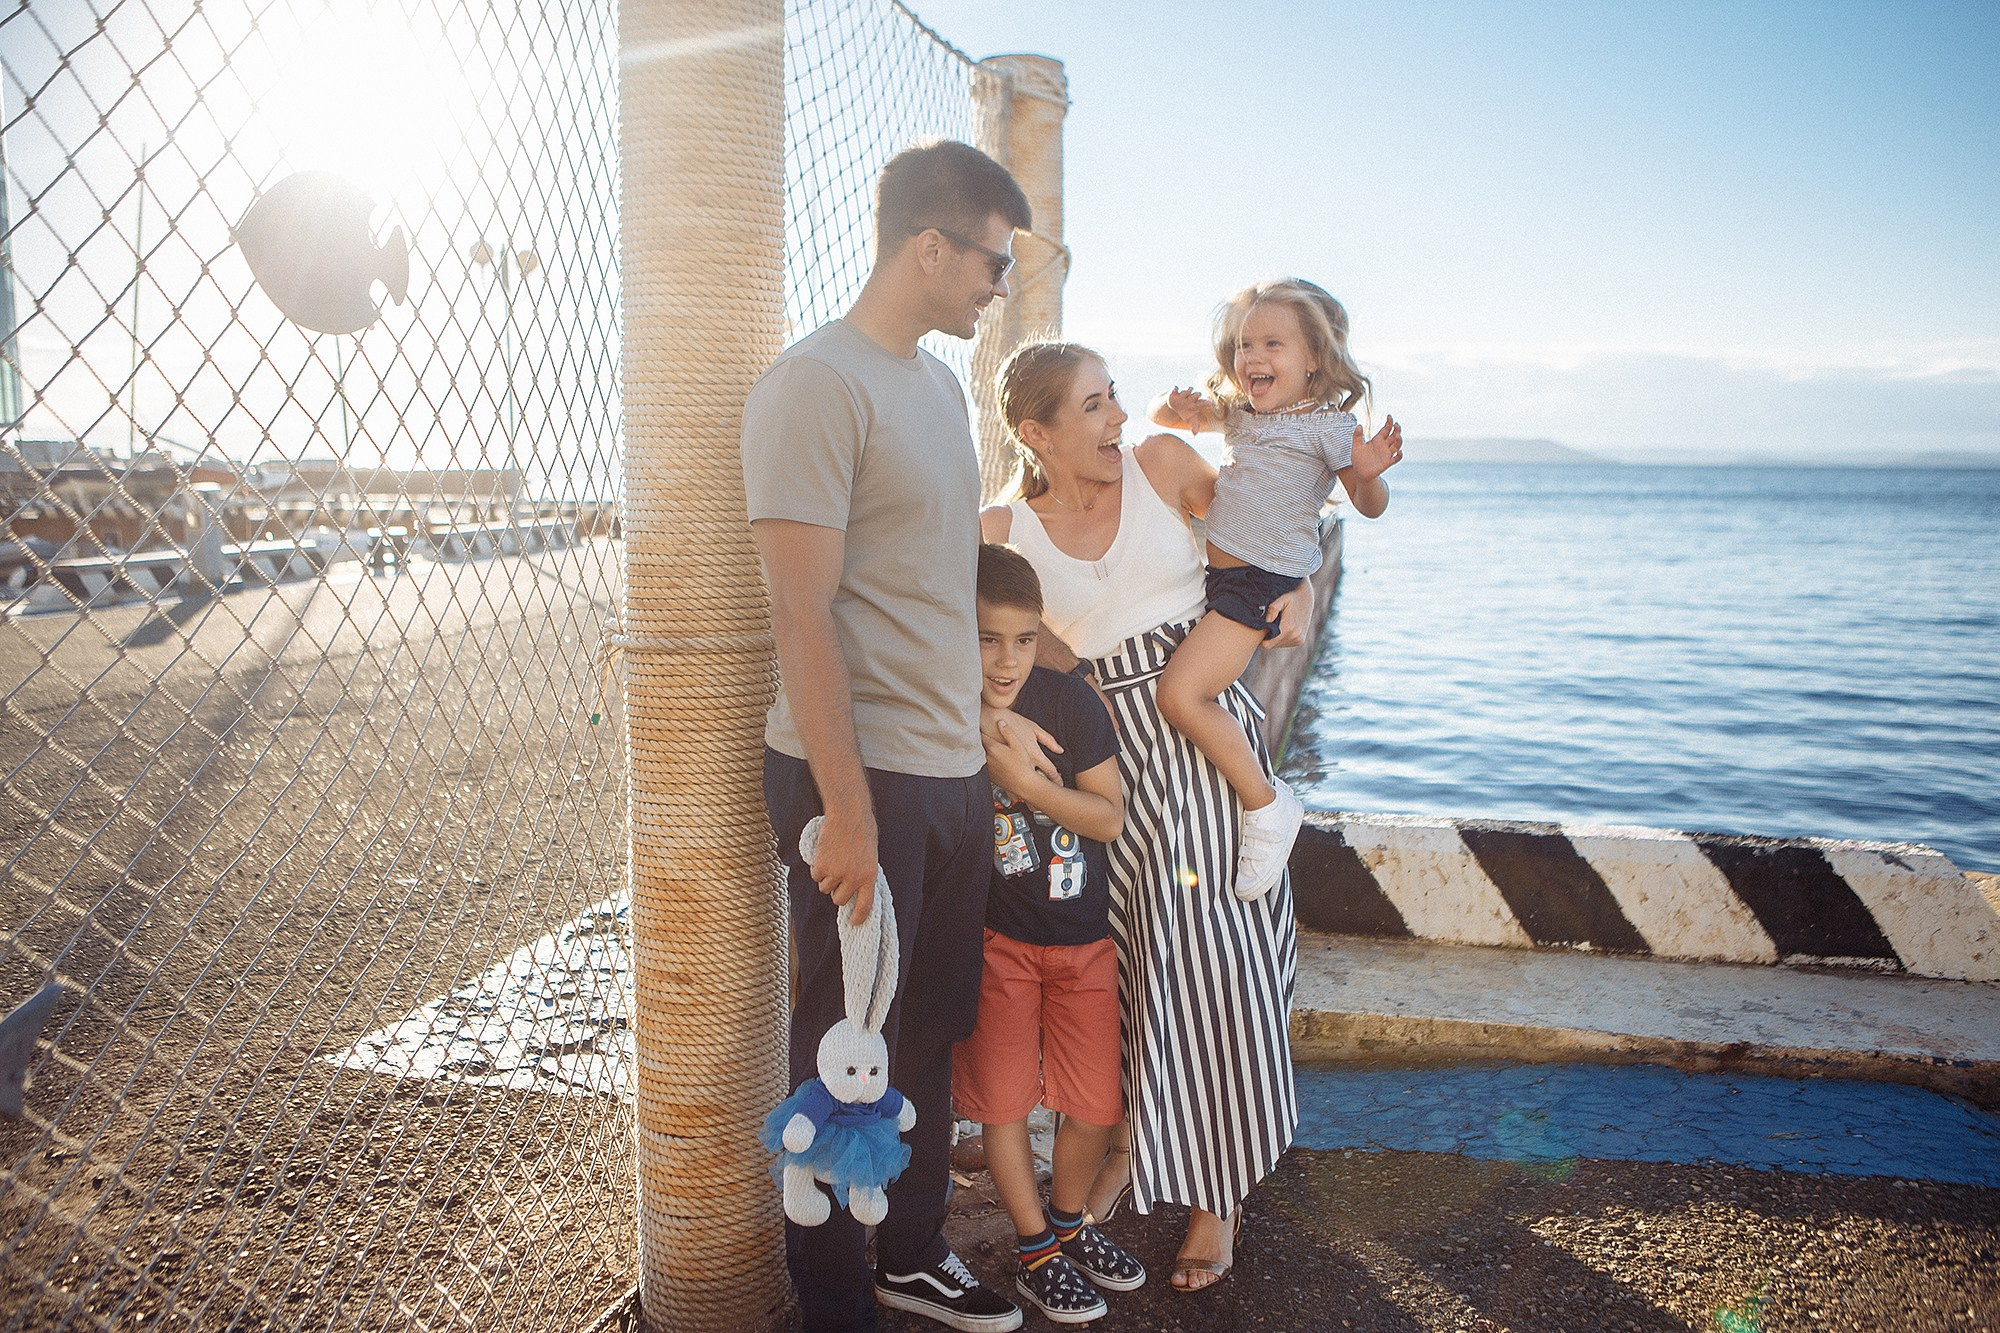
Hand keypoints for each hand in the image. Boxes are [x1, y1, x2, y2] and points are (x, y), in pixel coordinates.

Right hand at [808, 805, 878, 924]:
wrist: (848, 813)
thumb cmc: (862, 830)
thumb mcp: (870, 855)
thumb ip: (863, 873)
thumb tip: (853, 889)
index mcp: (869, 876)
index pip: (864, 905)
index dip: (858, 917)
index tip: (854, 923)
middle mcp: (853, 878)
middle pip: (839, 899)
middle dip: (837, 892)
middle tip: (838, 879)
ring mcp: (836, 873)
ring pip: (825, 888)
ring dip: (826, 879)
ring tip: (832, 860)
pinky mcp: (821, 865)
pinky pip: (815, 875)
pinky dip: (817, 868)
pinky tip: (824, 855)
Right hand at [981, 704, 1062, 781]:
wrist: (990, 720)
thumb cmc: (1012, 721)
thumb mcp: (1034, 728)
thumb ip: (1048, 740)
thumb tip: (1060, 750)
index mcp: (1034, 754)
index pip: (1050, 771)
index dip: (1057, 779)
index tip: (1059, 783)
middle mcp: (1024, 762)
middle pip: (1038, 780)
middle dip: (1043, 786)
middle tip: (1048, 789)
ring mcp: (1012, 767)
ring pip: (1023, 783)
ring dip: (1029, 788)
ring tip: (1033, 791)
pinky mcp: (1001, 767)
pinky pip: (1010, 780)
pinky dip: (1015, 785)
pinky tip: (1017, 785)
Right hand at [1167, 387, 1214, 432]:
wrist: (1175, 405)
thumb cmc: (1186, 412)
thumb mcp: (1190, 420)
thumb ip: (1194, 426)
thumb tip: (1195, 434)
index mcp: (1196, 404)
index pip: (1203, 402)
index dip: (1206, 403)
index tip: (1209, 403)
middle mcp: (1191, 397)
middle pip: (1197, 394)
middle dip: (1195, 396)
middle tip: (1190, 401)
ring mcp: (1184, 394)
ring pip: (1188, 390)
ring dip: (1185, 393)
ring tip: (1181, 398)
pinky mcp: (1174, 391)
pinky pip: (1175, 388)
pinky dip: (1174, 389)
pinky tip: (1175, 390)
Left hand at [1266, 586, 1307, 648]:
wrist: (1306, 597)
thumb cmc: (1290, 597)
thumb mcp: (1280, 600)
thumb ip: (1272, 611)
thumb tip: (1265, 623)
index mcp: (1288, 628)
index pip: (1267, 644)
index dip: (1261, 639)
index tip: (1260, 630)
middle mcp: (1295, 636)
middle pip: (1272, 645)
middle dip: (1267, 637)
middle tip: (1267, 624)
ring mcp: (1298, 640)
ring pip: (1278, 645)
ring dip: (1274, 638)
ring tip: (1276, 624)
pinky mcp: (1300, 641)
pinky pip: (1285, 644)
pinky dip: (1281, 638)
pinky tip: (1282, 627)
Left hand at [1350, 415, 1402, 480]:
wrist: (1360, 473)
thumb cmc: (1359, 459)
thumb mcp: (1356, 446)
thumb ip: (1357, 436)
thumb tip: (1359, 425)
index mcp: (1377, 440)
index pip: (1386, 429)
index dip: (1389, 423)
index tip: (1389, 417)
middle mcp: (1384, 446)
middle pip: (1394, 436)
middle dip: (1397, 430)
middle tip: (1396, 425)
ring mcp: (1387, 454)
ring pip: (1397, 445)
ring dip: (1399, 440)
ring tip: (1397, 435)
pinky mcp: (1387, 463)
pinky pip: (1396, 459)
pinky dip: (1399, 455)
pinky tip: (1399, 451)